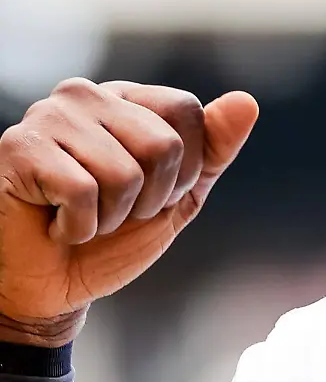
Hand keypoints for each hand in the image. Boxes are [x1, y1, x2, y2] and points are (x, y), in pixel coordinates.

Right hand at [0, 79, 257, 344]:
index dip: (183, 171)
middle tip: (113, 210)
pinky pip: (82, 192)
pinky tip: (56, 223)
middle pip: (161, 144)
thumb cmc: (112, 237)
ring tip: (82, 216)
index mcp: (127, 99)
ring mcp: (48, 117)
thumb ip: (215, 150)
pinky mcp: (20, 148)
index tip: (153, 194)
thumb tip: (246, 101)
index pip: (186, 112)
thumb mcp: (180, 196)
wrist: (51, 286)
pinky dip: (78, 227)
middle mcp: (86, 95)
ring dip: (110, 217)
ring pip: (124, 173)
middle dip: (148, 199)